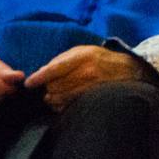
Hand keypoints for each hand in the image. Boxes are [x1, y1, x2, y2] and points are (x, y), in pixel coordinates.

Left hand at [24, 44, 143, 111]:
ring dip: (53, 98)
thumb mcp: (82, 51)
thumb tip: (41, 73)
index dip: (39, 78)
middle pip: (55, 86)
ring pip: (60, 98)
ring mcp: (93, 87)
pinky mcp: (95, 99)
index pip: (55, 69)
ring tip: (54, 95)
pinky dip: (61, 106)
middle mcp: (88, 72)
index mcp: (82, 57)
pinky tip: (63, 102)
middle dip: (48, 88)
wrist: (130, 70)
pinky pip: (70, 106)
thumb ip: (60, 60)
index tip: (28, 84)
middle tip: (50, 87)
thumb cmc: (100, 60)